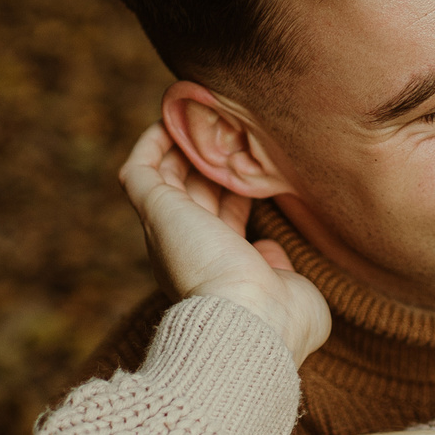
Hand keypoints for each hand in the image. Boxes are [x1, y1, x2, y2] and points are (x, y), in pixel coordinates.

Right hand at [117, 123, 329, 367]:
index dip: (239, 188)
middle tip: (233, 124)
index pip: (225, 218)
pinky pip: (141, 167)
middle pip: (195, 190)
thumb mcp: (293, 296)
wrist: (249, 328)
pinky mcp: (155, 211)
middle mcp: (189, 249)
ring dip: (184, 141)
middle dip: (213, 158)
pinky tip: (174, 113)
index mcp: (221, 270)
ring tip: (204, 107)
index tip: (260, 161)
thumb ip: (281, 271)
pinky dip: (153, 140)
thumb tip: (269, 252)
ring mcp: (169, 230)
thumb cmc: (280, 325)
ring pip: (166, 175)